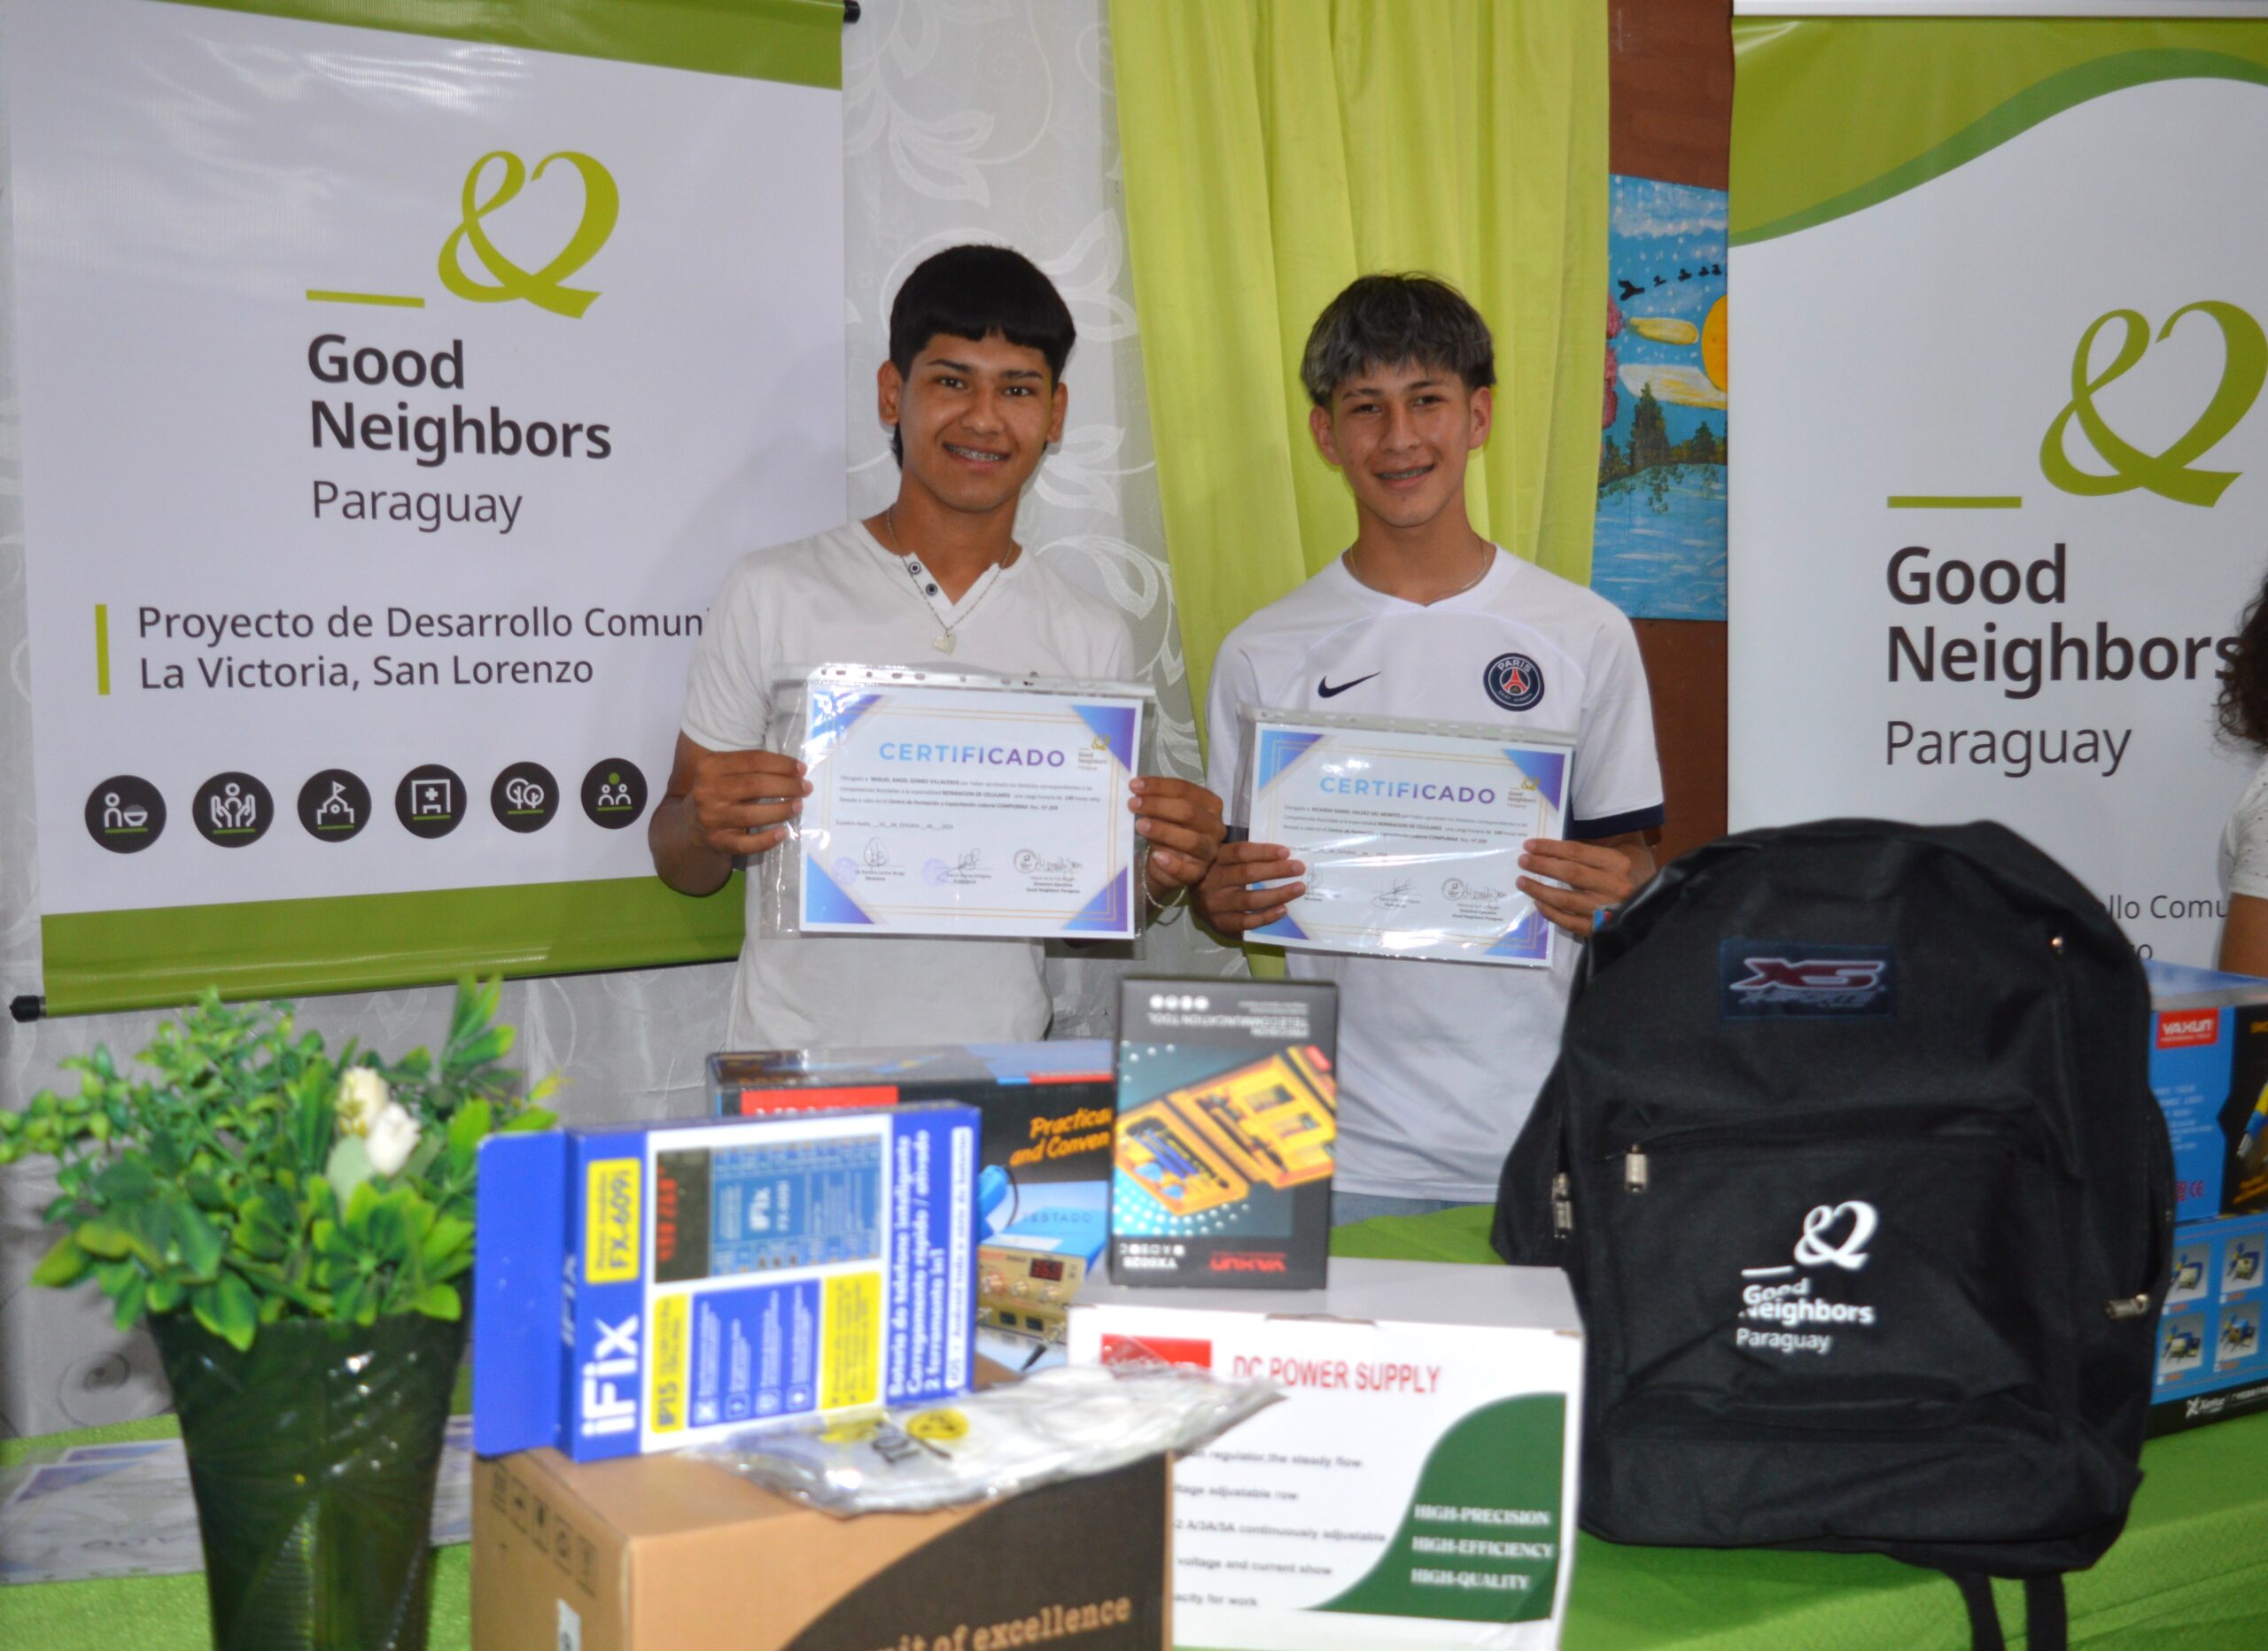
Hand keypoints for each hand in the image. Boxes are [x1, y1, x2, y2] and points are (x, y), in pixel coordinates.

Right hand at [686, 748, 810, 857]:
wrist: (691, 824)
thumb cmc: (718, 792)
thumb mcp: (725, 772)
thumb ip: (752, 767)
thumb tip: (795, 770)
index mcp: (710, 766)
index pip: (753, 760)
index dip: (781, 764)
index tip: (802, 769)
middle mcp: (707, 791)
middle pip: (755, 785)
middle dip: (787, 786)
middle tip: (805, 788)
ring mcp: (710, 818)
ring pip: (752, 815)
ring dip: (781, 810)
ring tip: (798, 806)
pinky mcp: (717, 841)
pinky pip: (746, 844)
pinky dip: (767, 840)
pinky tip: (782, 833)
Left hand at [1130, 777, 1226, 897]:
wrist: (1166, 865)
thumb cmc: (1168, 830)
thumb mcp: (1165, 813)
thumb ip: (1157, 802)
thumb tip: (1137, 790)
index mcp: (1210, 805)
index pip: (1185, 790)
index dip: (1159, 786)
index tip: (1134, 785)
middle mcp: (1214, 826)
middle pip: (1188, 812)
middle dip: (1158, 806)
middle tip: (1133, 804)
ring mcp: (1209, 851)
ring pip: (1190, 840)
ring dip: (1163, 831)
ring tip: (1140, 825)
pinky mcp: (1198, 873)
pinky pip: (1186, 869)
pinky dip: (1171, 863)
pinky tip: (1156, 856)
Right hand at [1195, 840, 1305, 932]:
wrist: (1196, 902)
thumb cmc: (1218, 875)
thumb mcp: (1224, 860)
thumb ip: (1246, 856)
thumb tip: (1283, 854)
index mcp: (1214, 859)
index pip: (1240, 852)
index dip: (1264, 851)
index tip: (1286, 852)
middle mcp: (1211, 880)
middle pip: (1247, 874)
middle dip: (1276, 870)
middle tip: (1299, 868)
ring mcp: (1214, 904)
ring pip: (1249, 899)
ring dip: (1278, 894)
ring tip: (1298, 888)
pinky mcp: (1220, 923)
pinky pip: (1247, 921)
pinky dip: (1267, 916)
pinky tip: (1283, 910)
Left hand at [1517, 837, 1640, 939]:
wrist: (1645, 911)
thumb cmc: (1621, 880)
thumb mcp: (1612, 861)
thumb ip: (1587, 856)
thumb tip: (1548, 850)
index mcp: (1616, 863)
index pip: (1577, 852)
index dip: (1550, 848)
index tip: (1529, 845)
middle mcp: (1614, 885)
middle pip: (1570, 873)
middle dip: (1542, 866)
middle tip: (1522, 861)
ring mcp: (1606, 909)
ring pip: (1566, 899)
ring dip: (1540, 889)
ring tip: (1522, 881)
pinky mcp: (1599, 929)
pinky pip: (1569, 921)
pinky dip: (1551, 913)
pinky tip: (1537, 903)